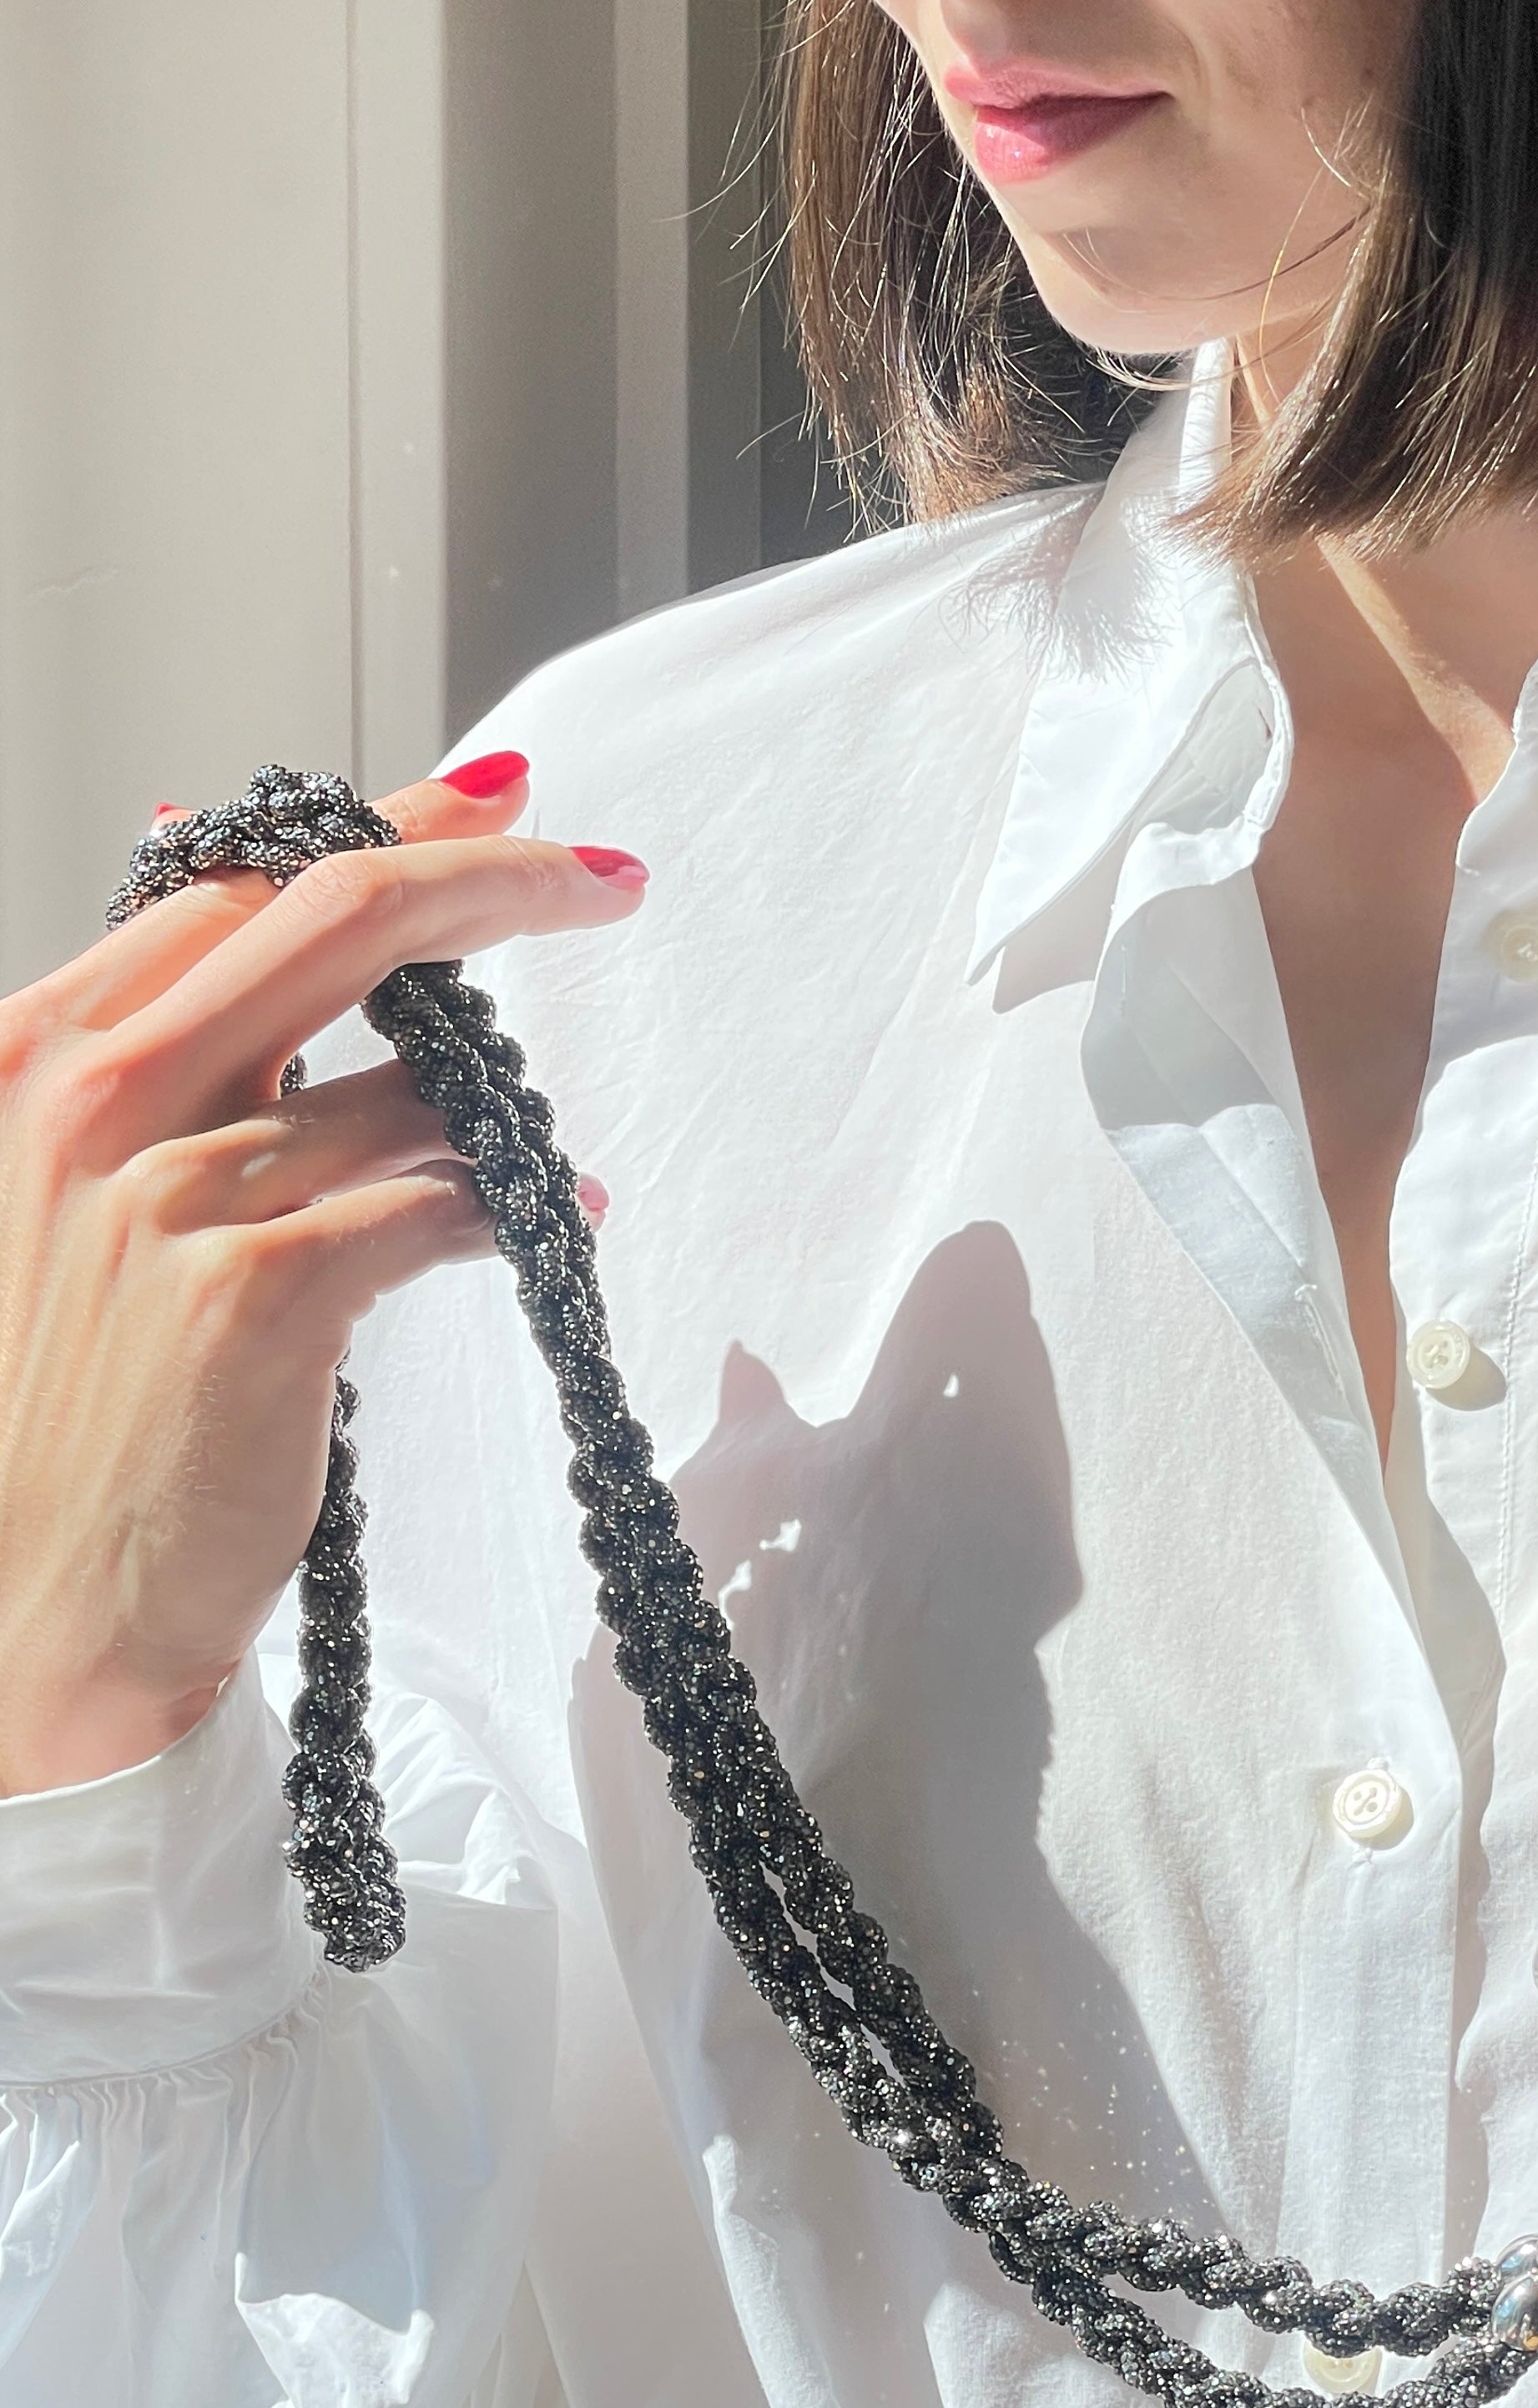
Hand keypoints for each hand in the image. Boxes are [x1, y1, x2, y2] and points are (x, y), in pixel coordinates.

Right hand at [0, 758, 645, 1794]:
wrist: (32, 1608)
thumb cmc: (64, 1398)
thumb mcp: (61, 1180)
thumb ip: (145, 1027)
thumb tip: (181, 823)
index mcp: (33, 1049)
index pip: (231, 882)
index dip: (382, 820)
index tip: (503, 799)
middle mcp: (86, 1099)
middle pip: (332, 918)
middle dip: (496, 876)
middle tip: (610, 877)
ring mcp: (164, 1196)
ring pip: (409, 1090)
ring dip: (500, 1114)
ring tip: (530, 1159)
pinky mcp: (253, 1296)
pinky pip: (439, 1207)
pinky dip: (515, 1208)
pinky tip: (552, 1220)